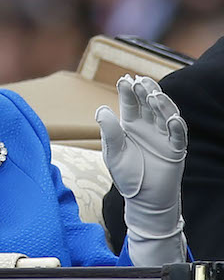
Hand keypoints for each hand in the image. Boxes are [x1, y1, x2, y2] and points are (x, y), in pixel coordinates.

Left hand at [95, 75, 187, 263]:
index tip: (123, 80)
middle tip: (140, 82)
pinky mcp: (175, 150)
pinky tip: (171, 119)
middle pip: (149, 104)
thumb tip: (101, 109)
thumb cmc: (126, 175)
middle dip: (145, 92)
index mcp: (130, 124)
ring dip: (162, 104)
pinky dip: (176, 127)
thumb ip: (109, 132)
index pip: (130, 103)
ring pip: (165, 114)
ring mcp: (163, 136)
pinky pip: (178, 136)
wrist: (143, 200)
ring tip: (155, 96)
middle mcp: (148, 126)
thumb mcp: (113, 154)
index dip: (128, 92)